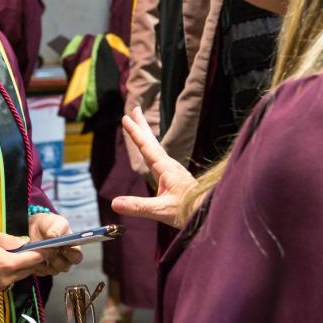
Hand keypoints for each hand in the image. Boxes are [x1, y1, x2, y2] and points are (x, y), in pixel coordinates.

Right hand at [0, 230, 43, 296]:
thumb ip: (12, 240)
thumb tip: (25, 243)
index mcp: (8, 264)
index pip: (33, 260)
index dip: (42, 253)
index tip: (47, 248)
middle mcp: (6, 280)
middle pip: (27, 271)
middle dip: (30, 261)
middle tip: (28, 251)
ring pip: (16, 279)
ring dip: (17, 270)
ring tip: (9, 258)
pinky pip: (4, 284)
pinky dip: (5, 277)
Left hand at [28, 212, 83, 275]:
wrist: (36, 226)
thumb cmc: (51, 224)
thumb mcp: (56, 222)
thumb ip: (57, 229)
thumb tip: (54, 236)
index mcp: (72, 248)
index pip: (77, 257)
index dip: (71, 255)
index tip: (63, 249)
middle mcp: (65, 259)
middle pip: (65, 267)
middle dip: (56, 259)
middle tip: (48, 250)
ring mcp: (54, 265)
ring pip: (53, 271)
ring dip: (46, 262)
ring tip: (38, 252)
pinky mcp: (43, 269)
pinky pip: (41, 272)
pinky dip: (37, 265)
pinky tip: (32, 256)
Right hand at [113, 106, 195, 228]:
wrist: (208, 213)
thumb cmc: (189, 211)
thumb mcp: (162, 210)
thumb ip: (138, 206)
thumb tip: (114, 202)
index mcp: (166, 169)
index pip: (147, 147)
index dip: (135, 133)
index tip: (126, 118)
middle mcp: (169, 166)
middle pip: (152, 141)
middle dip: (142, 125)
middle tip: (135, 109)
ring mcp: (172, 171)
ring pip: (156, 148)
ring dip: (147, 135)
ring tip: (140, 124)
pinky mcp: (174, 178)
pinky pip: (158, 157)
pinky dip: (152, 148)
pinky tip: (151, 151)